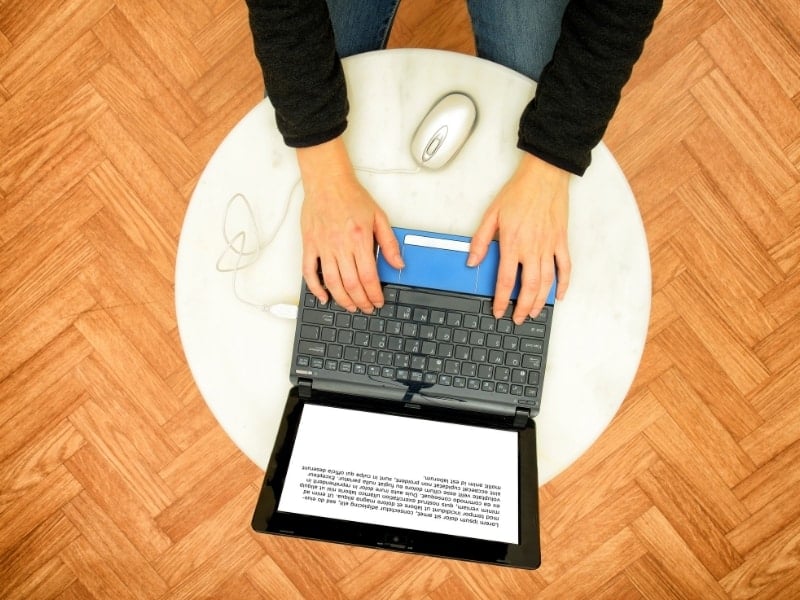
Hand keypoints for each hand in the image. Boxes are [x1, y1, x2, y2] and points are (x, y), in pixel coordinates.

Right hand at [296, 138, 403, 311]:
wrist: (327, 182)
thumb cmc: (351, 197)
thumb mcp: (379, 217)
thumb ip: (389, 243)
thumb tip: (398, 263)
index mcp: (359, 239)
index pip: (368, 276)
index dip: (374, 294)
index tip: (378, 301)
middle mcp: (340, 245)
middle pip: (351, 284)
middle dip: (360, 301)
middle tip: (366, 308)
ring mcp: (323, 246)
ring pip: (331, 282)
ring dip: (342, 299)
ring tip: (350, 306)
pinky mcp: (309, 245)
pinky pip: (308, 272)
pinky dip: (315, 288)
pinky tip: (323, 296)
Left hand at [468, 153, 570, 323]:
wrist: (544, 176)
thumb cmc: (519, 192)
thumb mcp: (491, 214)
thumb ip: (480, 240)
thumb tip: (472, 261)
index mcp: (512, 242)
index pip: (505, 279)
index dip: (501, 299)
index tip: (498, 310)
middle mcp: (532, 248)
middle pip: (528, 287)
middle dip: (522, 307)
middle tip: (518, 318)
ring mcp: (549, 246)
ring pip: (547, 282)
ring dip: (541, 301)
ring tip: (535, 312)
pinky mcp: (562, 241)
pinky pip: (565, 267)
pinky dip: (564, 284)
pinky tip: (560, 295)